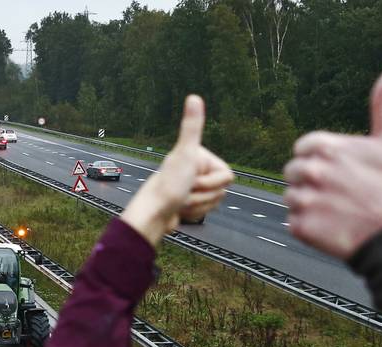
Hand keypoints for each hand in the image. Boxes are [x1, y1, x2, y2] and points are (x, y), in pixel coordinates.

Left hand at [121, 95, 232, 244]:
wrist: (153, 215)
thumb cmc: (167, 186)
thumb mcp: (184, 154)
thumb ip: (192, 126)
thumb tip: (193, 98)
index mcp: (200, 156)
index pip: (228, 176)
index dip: (211, 183)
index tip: (193, 179)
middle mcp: (196, 169)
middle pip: (221, 189)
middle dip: (203, 195)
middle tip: (185, 191)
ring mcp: (192, 185)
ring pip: (214, 201)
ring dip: (197, 205)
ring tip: (181, 200)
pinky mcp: (189, 200)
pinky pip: (204, 211)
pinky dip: (193, 213)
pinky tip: (180, 208)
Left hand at [284, 66, 381, 259]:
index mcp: (326, 147)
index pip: (302, 149)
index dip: (320, 159)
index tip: (340, 171)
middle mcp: (311, 171)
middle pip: (294, 172)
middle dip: (312, 181)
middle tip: (341, 192)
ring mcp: (304, 200)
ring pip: (292, 197)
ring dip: (309, 204)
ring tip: (338, 210)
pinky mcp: (301, 227)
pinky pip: (293, 222)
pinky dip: (308, 226)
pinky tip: (332, 226)